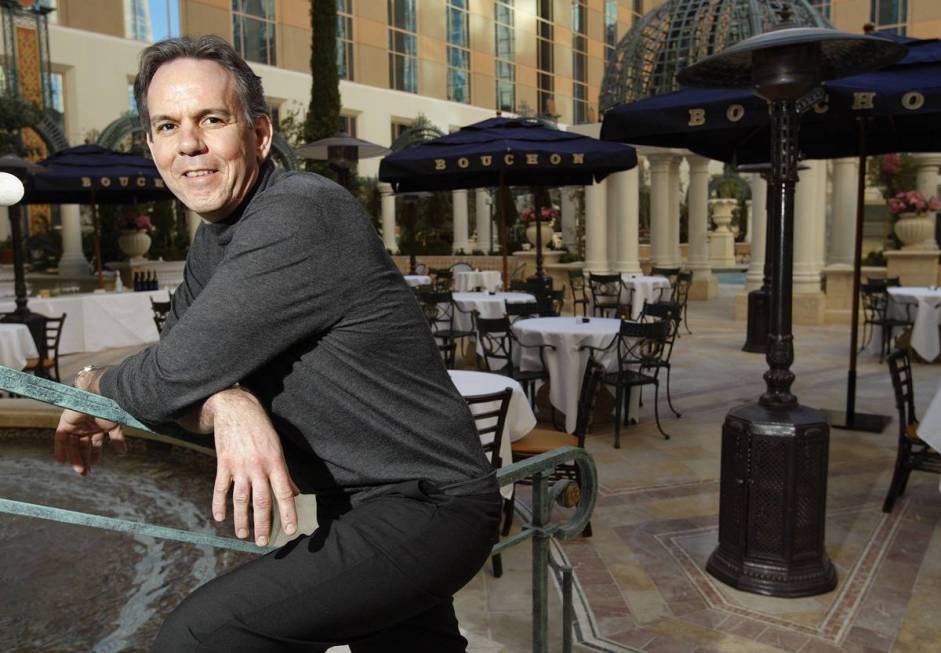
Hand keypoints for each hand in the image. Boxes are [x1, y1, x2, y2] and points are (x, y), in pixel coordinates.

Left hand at [54, 409, 125, 475]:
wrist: (102, 393)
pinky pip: (60, 437)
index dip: (93, 455)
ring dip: (75, 457)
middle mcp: (86, 426)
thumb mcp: (115, 426)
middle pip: (82, 446)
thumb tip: (123, 452)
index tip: (93, 466)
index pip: (94, 444)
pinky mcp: (66, 421)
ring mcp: (76, 424)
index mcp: (98, 427)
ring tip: (79, 469)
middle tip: (85, 473)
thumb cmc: (111, 407)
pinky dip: (60, 448)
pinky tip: (62, 460)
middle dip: (84, 459)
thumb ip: (117, 439)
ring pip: (73, 444)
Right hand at [207, 388, 299, 546]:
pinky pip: (220, 488)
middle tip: (263, 542)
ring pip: (241, 499)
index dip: (288, 513)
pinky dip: (219, 504)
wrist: (235, 408)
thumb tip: (294, 493)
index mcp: (275, 462)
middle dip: (264, 524)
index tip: (290, 530)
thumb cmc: (261, 428)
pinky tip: (220, 517)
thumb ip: (284, 473)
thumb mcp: (277, 447)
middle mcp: (258, 466)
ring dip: (242, 519)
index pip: (284, 493)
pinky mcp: (223, 463)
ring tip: (244, 535)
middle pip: (262, 501)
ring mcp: (239, 466)